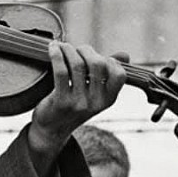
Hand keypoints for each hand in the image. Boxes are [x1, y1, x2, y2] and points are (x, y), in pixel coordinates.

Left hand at [27, 44, 127, 176]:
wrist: (52, 129)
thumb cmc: (74, 105)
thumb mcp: (94, 93)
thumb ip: (108, 73)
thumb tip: (125, 55)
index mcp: (109, 99)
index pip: (119, 74)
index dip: (109, 60)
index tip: (96, 57)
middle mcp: (97, 102)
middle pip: (98, 64)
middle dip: (85, 50)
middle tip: (75, 50)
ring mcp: (79, 103)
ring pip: (78, 64)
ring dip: (68, 50)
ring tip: (62, 47)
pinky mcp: (62, 102)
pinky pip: (61, 71)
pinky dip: (56, 55)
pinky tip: (53, 49)